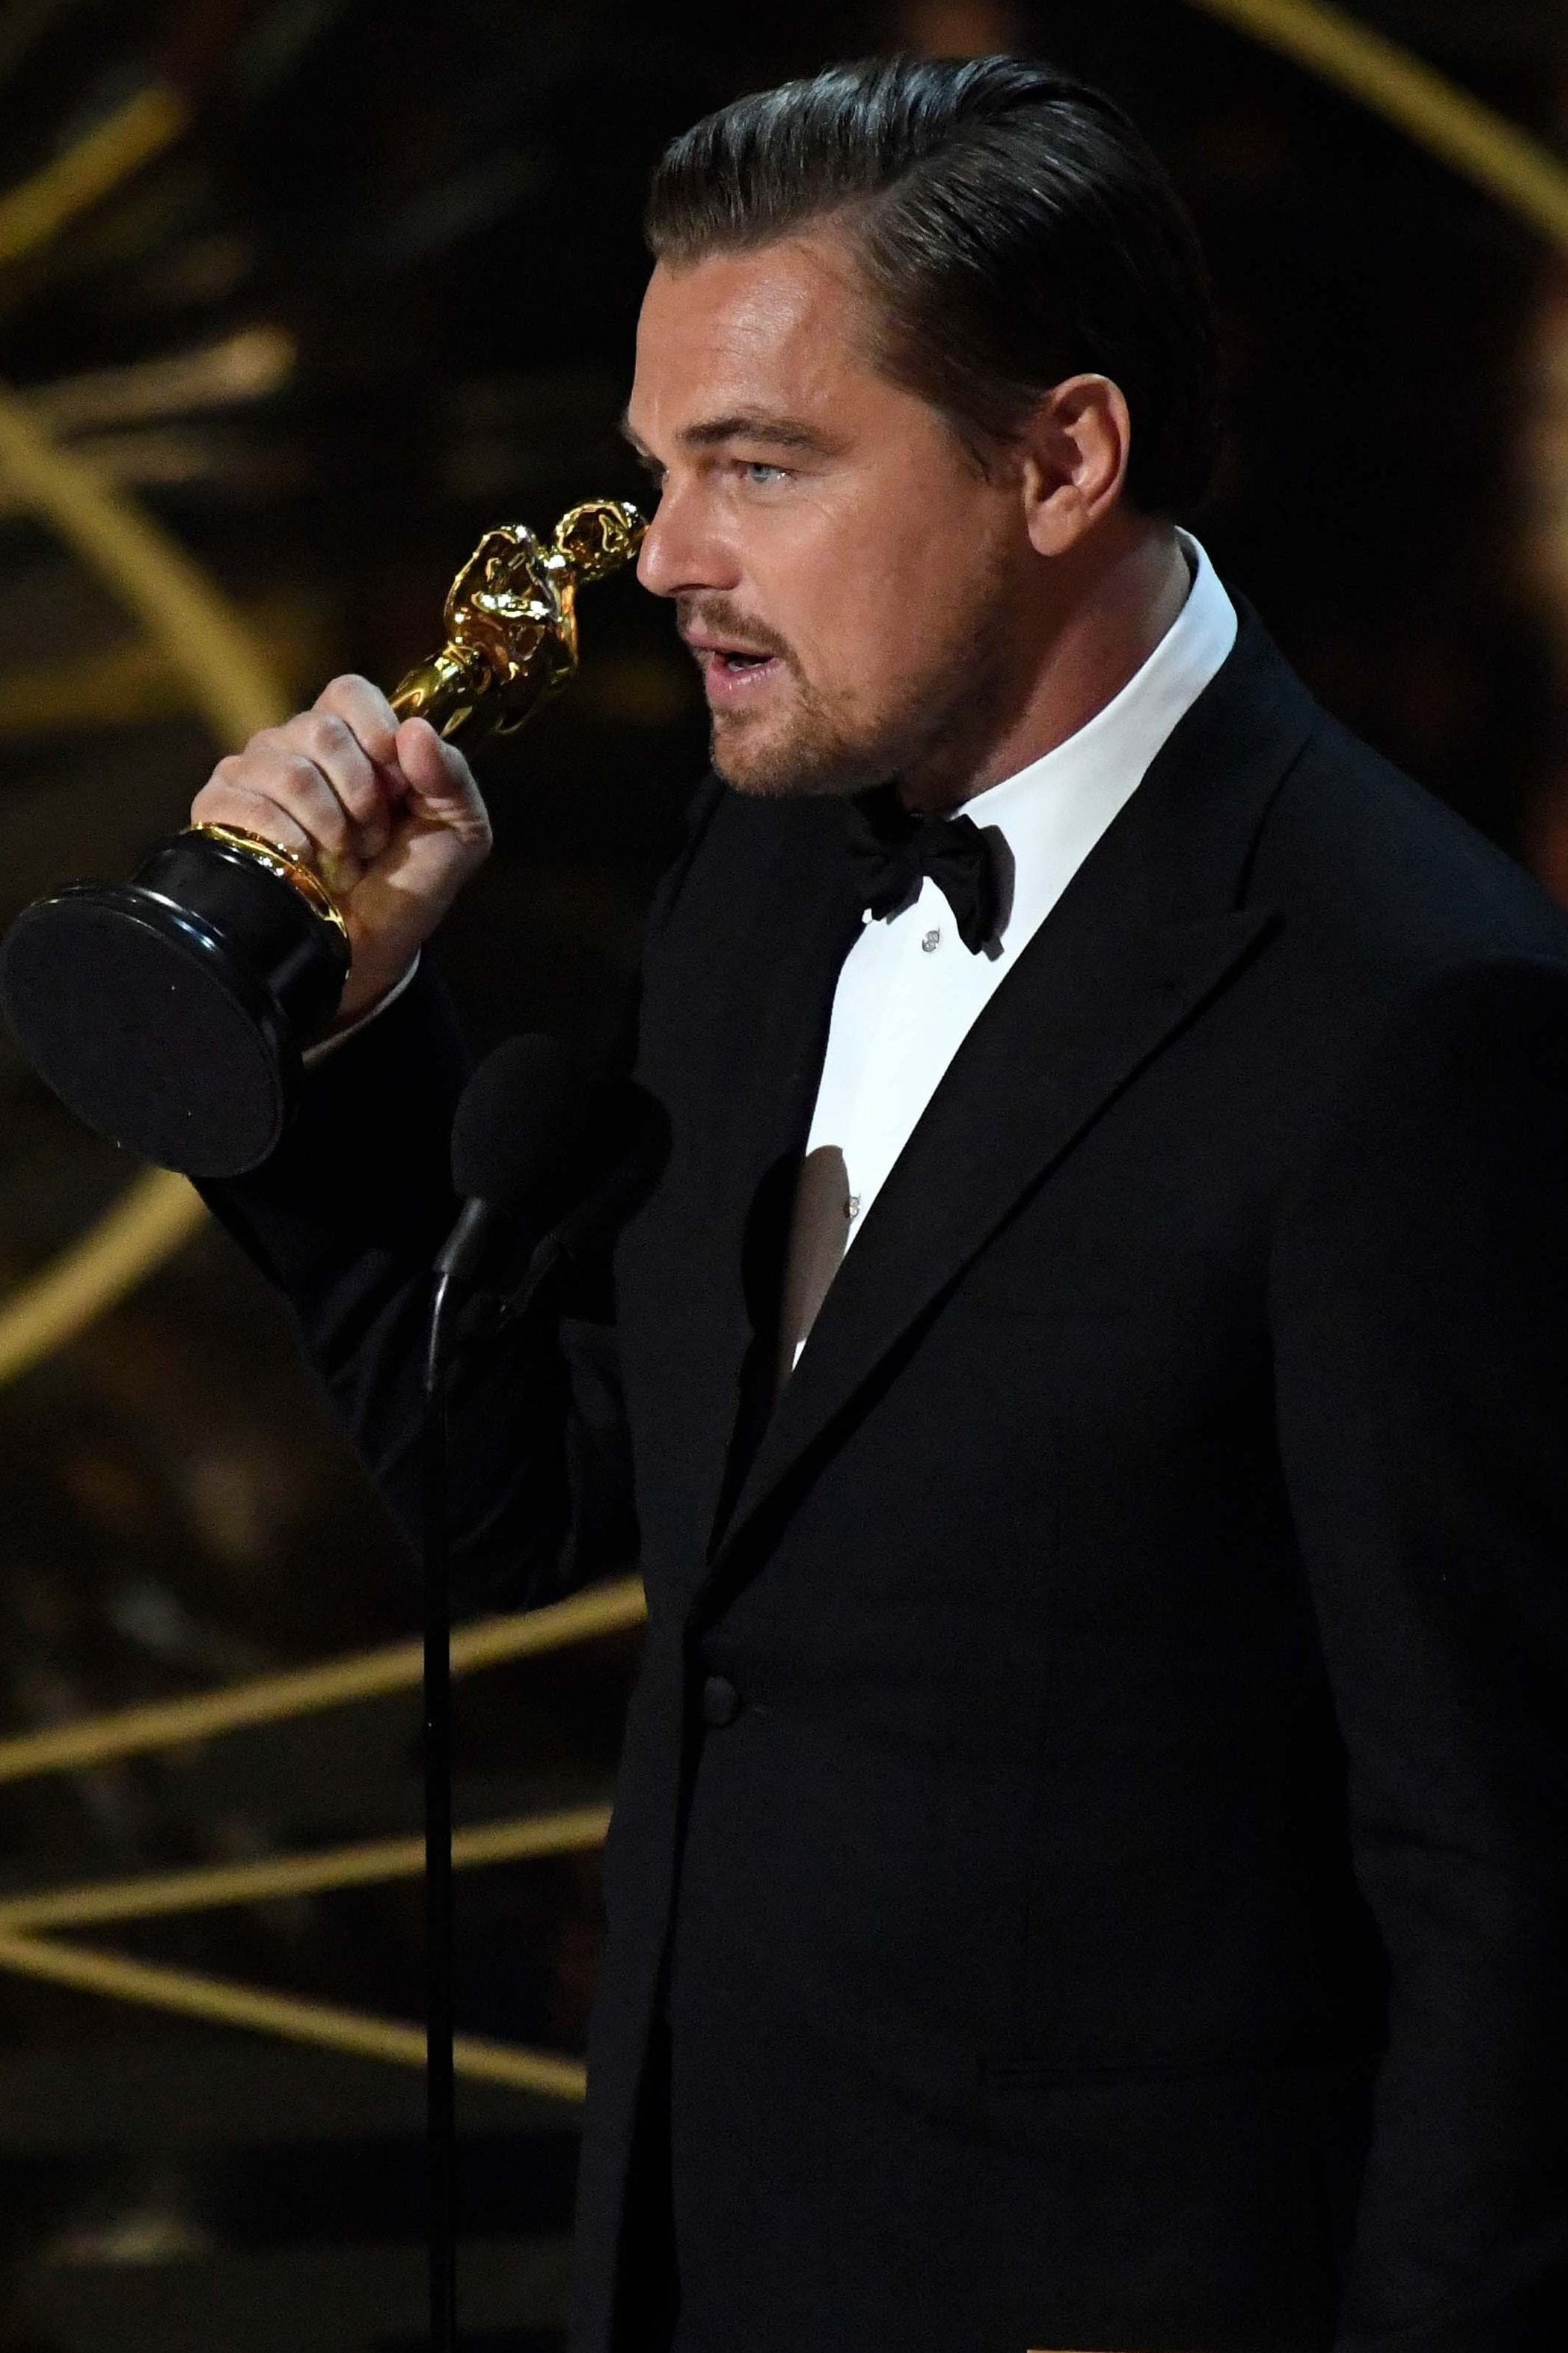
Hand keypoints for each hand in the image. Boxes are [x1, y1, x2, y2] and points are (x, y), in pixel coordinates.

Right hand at [189, 674, 492, 1024]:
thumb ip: (452, 777)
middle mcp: (296, 745)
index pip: (349, 692)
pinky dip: (288, 841)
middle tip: (372, 838)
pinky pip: (246, 804)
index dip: (375, 731)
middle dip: (360, 794)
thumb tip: (416, 731)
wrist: (368, 947)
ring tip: (341, 858)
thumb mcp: (459, 832)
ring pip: (288, 771)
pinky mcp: (220, 811)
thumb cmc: (410, 883)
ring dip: (329, 826)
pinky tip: (303, 865)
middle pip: (320, 730)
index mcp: (353, 737)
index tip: (398, 783)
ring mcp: (252, 774)